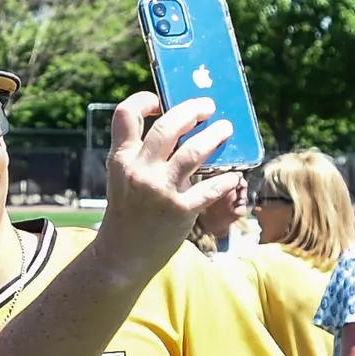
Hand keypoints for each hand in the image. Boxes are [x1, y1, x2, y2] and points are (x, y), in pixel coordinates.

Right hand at [95, 92, 243, 272]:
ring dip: (215, 135)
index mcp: (121, 159)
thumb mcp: (123, 178)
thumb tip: (179, 127)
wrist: (122, 256)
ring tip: (225, 129)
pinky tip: (233, 176)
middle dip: (193, 110)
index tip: (161, 100)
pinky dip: (226, 179)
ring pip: (194, 151)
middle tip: (208, 107)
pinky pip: (210, 187)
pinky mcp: (180, 210)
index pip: (125, 115)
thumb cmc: (128, 212)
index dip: (144, 100)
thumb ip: (142, 154)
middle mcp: (139, 171)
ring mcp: (160, 190)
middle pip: (169, 126)